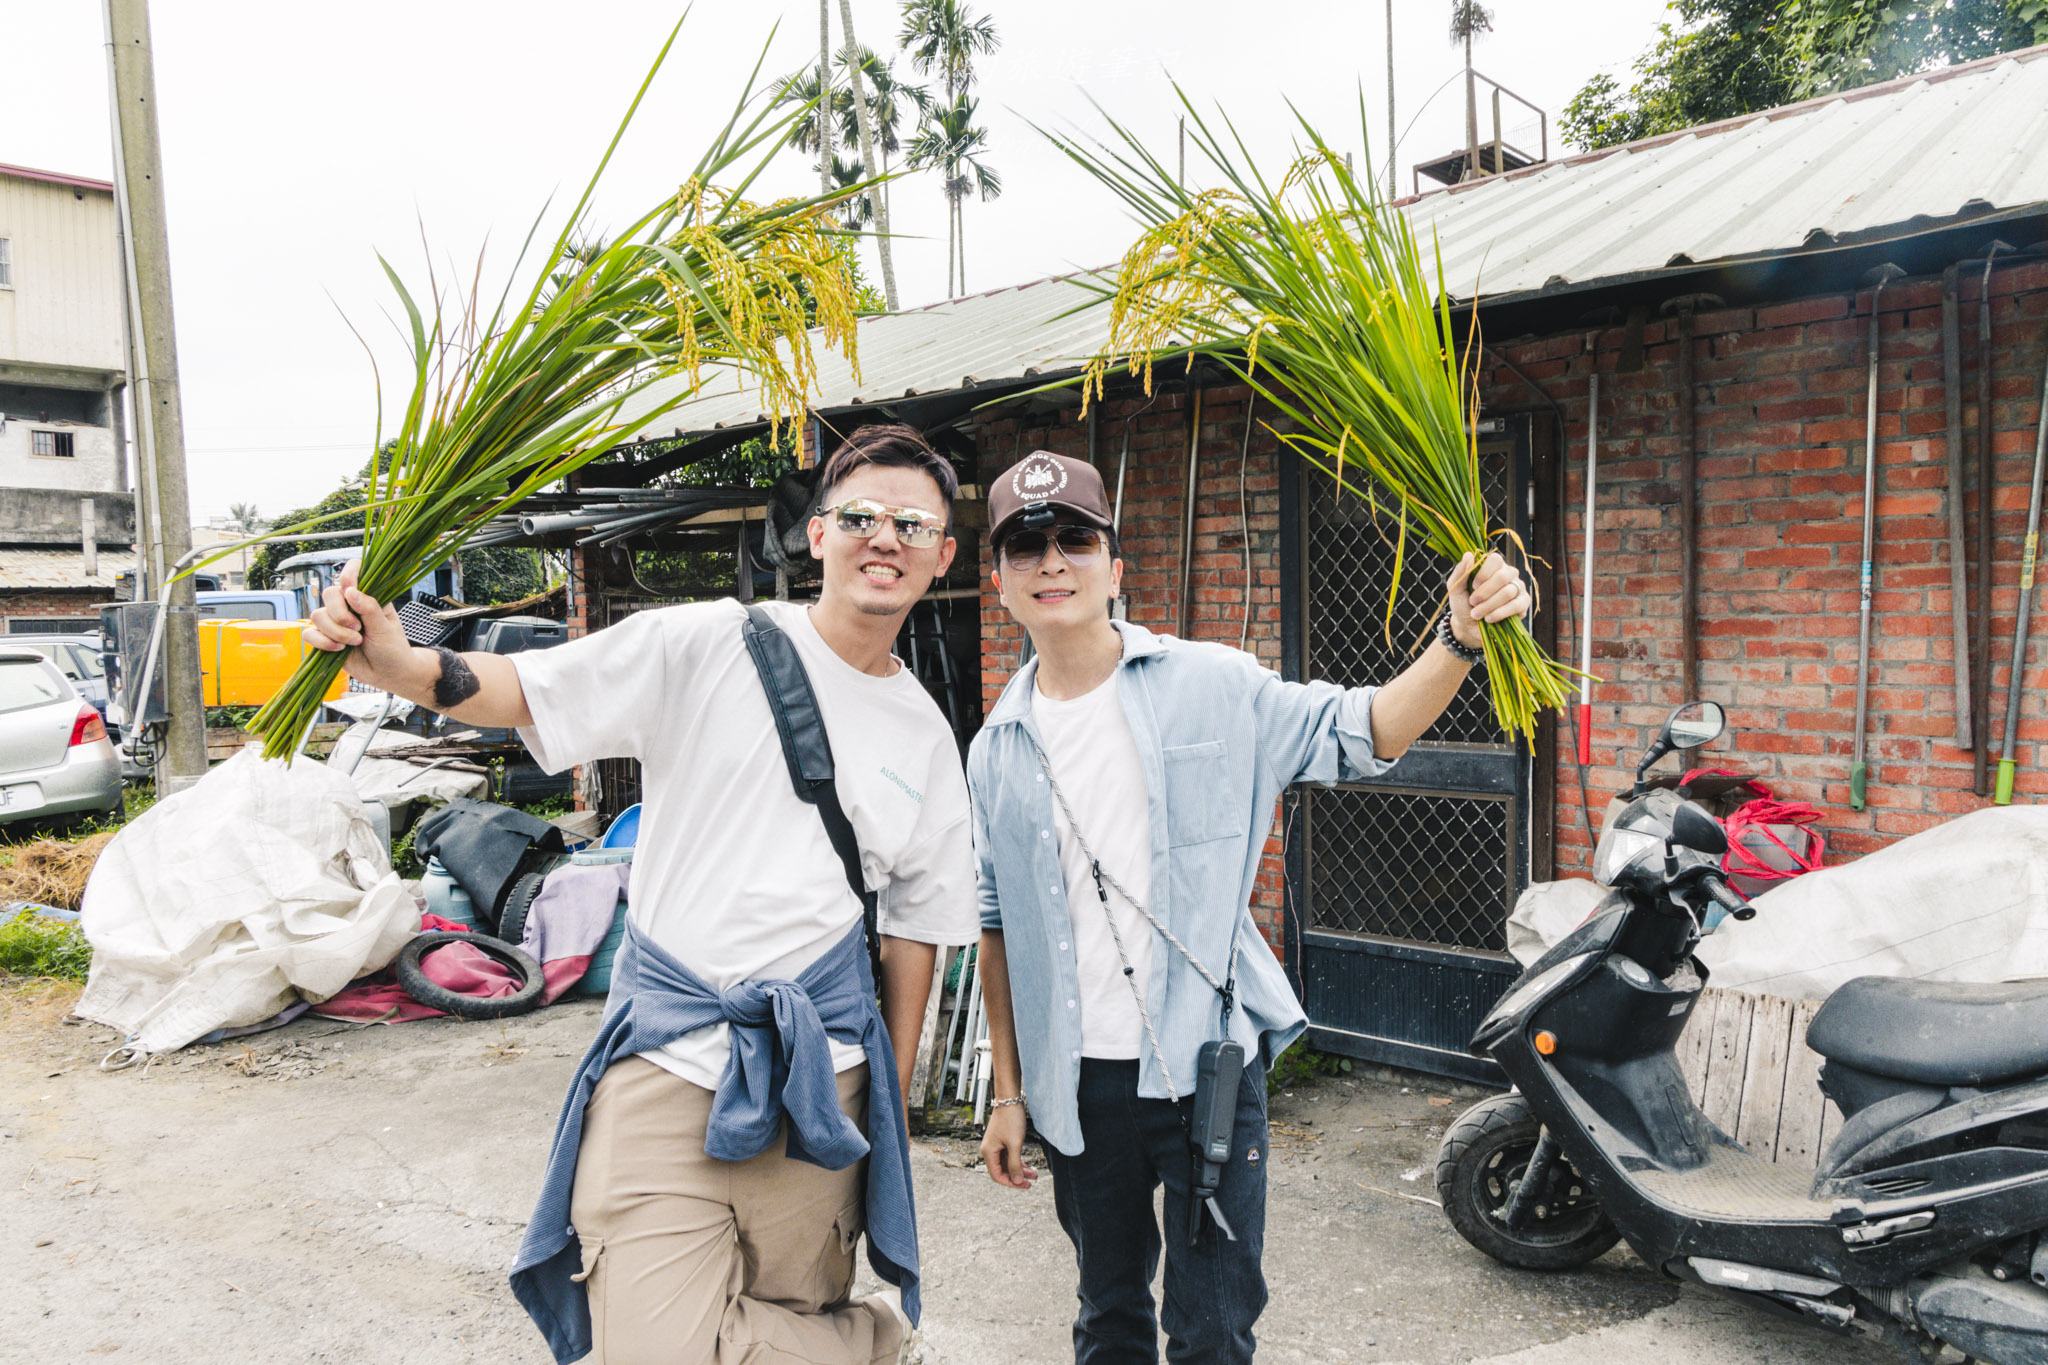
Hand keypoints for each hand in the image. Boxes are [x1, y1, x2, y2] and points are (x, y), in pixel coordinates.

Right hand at [303, 561, 417, 690]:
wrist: (389, 675)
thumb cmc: (393, 649)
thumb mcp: (386, 628)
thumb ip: (369, 608)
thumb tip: (350, 591)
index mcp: (367, 596)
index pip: (352, 571)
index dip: (348, 575)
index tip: (350, 589)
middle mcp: (348, 605)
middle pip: (329, 594)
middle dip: (340, 614)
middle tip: (358, 628)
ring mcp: (335, 621)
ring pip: (317, 615)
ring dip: (336, 632)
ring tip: (355, 642)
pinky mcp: (325, 638)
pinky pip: (309, 633)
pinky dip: (322, 642)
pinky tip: (339, 649)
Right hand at [979, 1104, 1036, 1190]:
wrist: (1010, 1100)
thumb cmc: (1010, 1119)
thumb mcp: (1015, 1144)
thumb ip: (1015, 1164)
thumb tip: (1016, 1181)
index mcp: (988, 1152)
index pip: (997, 1176)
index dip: (1010, 1183)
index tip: (1023, 1185)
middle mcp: (989, 1150)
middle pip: (1002, 1171)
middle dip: (1016, 1177)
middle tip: (1030, 1183)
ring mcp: (996, 1146)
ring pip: (1007, 1164)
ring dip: (1020, 1170)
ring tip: (1034, 1175)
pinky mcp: (1002, 1141)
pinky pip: (1009, 1157)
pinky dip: (1019, 1162)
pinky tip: (1028, 1166)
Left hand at [1447, 551, 1531, 649]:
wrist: (1468, 627)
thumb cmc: (1462, 604)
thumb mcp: (1455, 589)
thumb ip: (1460, 572)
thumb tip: (1468, 554)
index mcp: (1493, 566)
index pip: (1495, 559)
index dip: (1483, 573)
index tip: (1472, 586)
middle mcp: (1508, 574)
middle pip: (1503, 576)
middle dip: (1485, 592)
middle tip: (1473, 602)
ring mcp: (1518, 588)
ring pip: (1508, 592)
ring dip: (1489, 605)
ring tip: (1476, 614)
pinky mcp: (1523, 604)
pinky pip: (1517, 605)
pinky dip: (1500, 613)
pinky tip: (1489, 618)